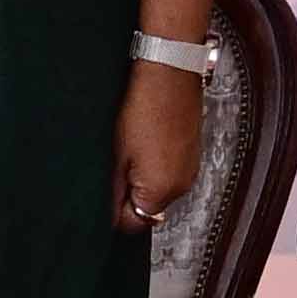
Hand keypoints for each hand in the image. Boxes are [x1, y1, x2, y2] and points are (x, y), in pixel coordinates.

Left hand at [113, 61, 201, 228]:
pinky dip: (157, 164)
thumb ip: (111, 190)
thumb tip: (105, 214)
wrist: (170, 72)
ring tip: (132, 148)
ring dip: (143, 178)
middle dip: (129, 194)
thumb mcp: (115, 153)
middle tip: (115, 165)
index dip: (112, 211)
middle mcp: (182, 185)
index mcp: (161, 190)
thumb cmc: (143, 106)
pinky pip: (171, 172)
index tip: (103, 190)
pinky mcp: (193, 154)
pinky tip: (147, 141)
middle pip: (148, 208)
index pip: (131, 224)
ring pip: (159, 190)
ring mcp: (190, 169)